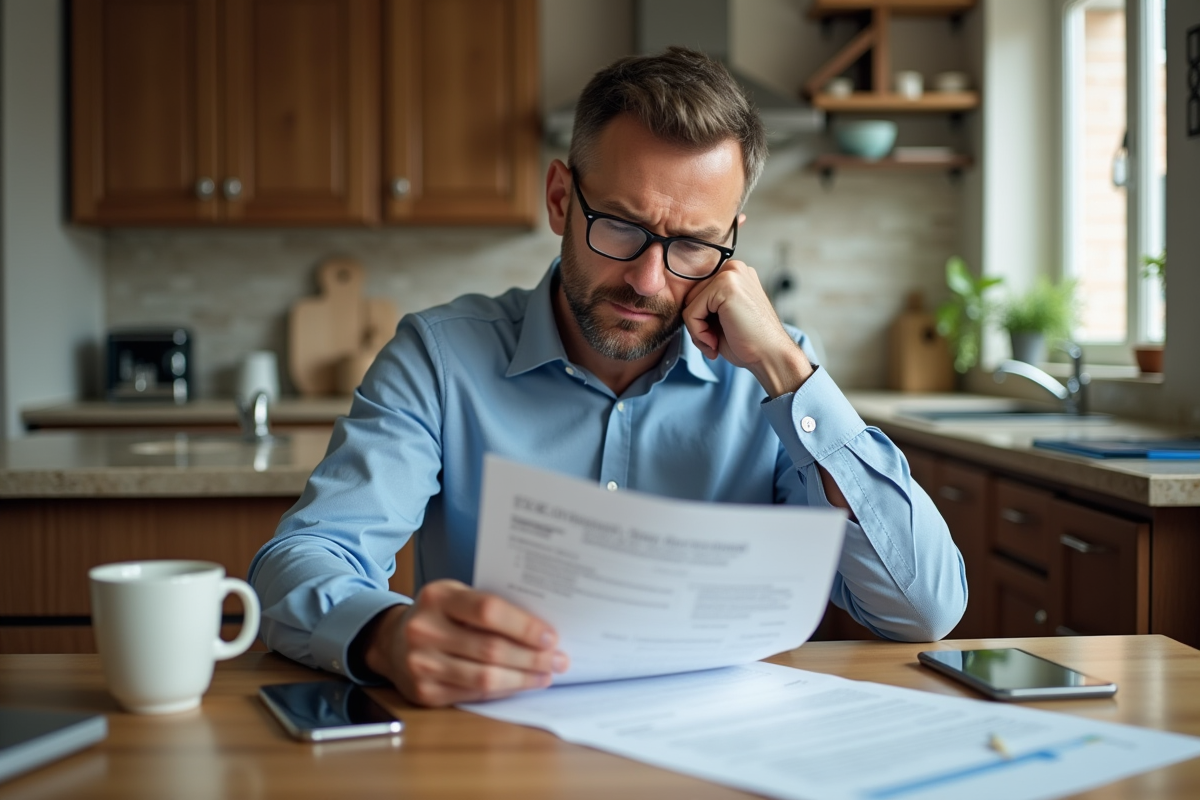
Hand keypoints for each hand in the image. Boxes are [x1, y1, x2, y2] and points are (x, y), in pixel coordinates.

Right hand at [362, 579, 568, 706]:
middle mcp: (425, 630)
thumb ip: (488, 606)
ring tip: (546, 675)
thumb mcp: (455, 596)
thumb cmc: (436, 615)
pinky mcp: (424, 693)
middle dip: (532, 657)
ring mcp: (421, 664)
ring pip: (484, 678)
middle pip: (490, 649)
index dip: (524, 626)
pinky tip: (520, 684)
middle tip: (559, 660)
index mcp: (437, 597)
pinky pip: (473, 695)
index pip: (488, 611)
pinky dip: (503, 691)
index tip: (551, 636)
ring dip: (522, 679)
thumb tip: (541, 628)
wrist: (390, 641)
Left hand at [682, 260, 813, 396]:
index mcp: (734, 274)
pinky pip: (691, 312)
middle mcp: (733, 268)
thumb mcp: (720, 318)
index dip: (699, 320)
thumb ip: (703, 306)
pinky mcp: (725, 286)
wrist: (771, 356)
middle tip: (714, 343)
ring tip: (715, 343)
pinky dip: (697, 333)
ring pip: (688, 304)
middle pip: (690, 297)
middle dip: (696, 325)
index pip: (697, 294)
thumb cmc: (747, 343)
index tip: (714, 338)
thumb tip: (678, 304)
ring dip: (697, 330)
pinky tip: (715, 342)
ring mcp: (730, 274)